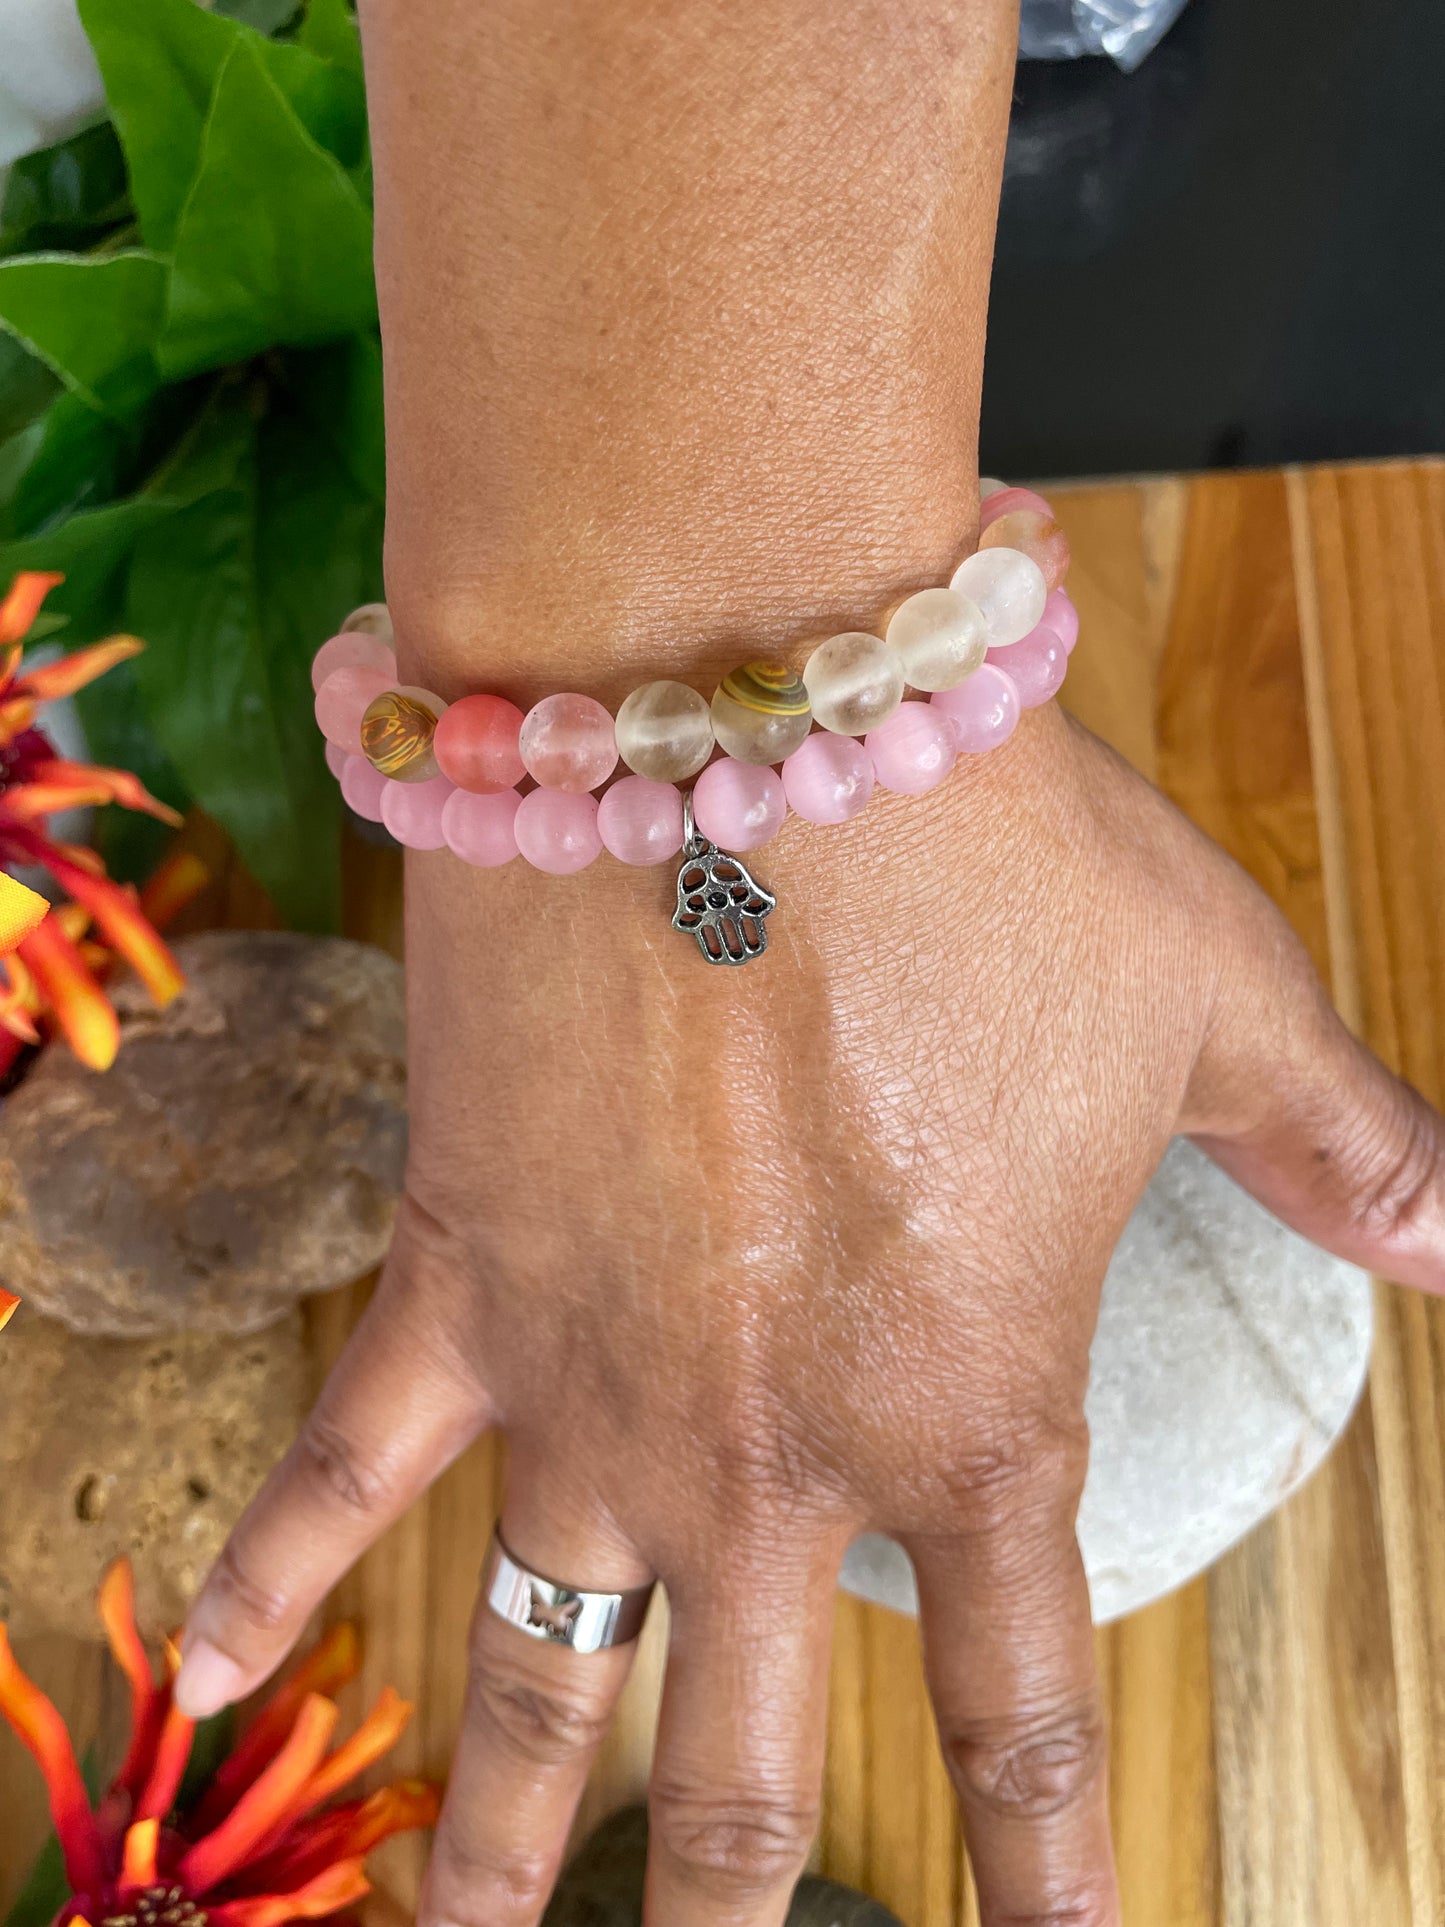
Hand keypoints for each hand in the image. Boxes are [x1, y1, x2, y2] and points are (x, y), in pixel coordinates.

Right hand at [175, 700, 1444, 1926]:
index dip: (1047, 1888)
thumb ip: (1340, 1140)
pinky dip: (267, 1572)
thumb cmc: (986, 859)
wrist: (734, 713)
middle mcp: (766, 1453)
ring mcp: (588, 1381)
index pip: (1027, 1730)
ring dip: (498, 1841)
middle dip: (743, 1909)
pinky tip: (202, 1664)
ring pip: (532, 1678)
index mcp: (964, 1413)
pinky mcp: (455, 1271)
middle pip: (748, 1774)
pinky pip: (342, 1460)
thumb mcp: (1206, 998)